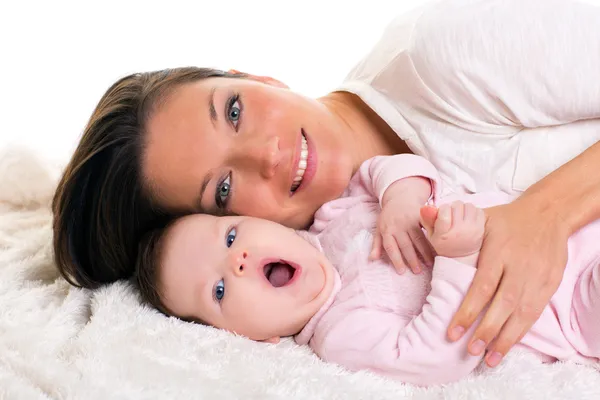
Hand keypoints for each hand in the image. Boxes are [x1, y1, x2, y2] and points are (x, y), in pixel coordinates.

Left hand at [370, 178, 434, 273]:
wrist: (400, 196)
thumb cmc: (389, 216)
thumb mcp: (379, 228)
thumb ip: (376, 244)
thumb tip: (372, 259)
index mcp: (387, 230)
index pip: (391, 247)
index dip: (396, 260)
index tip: (402, 272)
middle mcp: (398, 225)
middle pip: (406, 245)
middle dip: (412, 259)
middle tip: (418, 272)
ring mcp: (410, 219)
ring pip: (419, 238)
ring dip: (425, 252)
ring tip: (431, 263)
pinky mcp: (421, 214)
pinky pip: (428, 228)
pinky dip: (434, 237)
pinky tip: (439, 246)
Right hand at [419, 202, 484, 261]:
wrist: (461, 258)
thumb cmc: (444, 244)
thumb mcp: (431, 234)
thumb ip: (428, 220)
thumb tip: (426, 206)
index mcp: (444, 234)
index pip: (444, 210)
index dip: (443, 208)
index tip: (442, 213)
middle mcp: (459, 231)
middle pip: (457, 205)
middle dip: (452, 208)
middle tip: (451, 216)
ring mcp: (472, 230)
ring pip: (468, 206)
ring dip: (463, 208)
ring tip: (460, 216)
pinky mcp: (481, 229)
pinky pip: (478, 211)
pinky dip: (473, 212)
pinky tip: (468, 218)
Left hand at [447, 196, 568, 367]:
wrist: (549, 212)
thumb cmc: (506, 219)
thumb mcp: (478, 216)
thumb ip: (450, 221)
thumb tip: (422, 214)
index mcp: (498, 251)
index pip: (482, 286)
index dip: (468, 310)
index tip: (453, 331)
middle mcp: (519, 266)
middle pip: (503, 304)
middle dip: (486, 330)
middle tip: (469, 349)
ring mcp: (537, 277)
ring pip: (521, 313)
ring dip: (504, 338)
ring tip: (488, 359)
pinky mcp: (549, 284)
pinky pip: (535, 312)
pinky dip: (521, 331)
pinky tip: (507, 346)